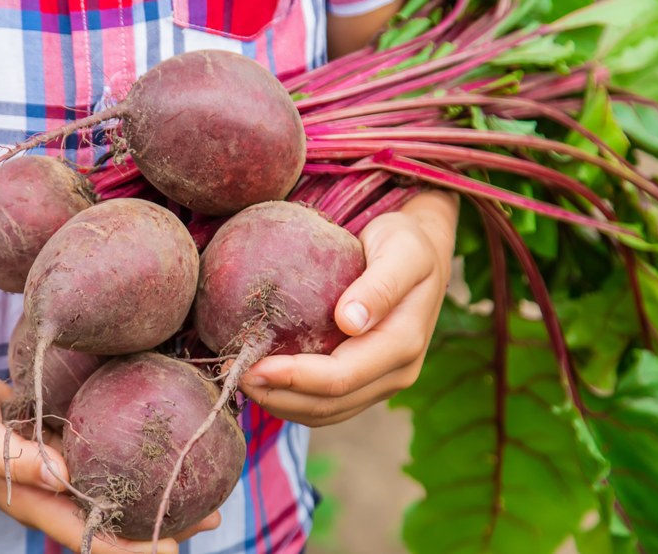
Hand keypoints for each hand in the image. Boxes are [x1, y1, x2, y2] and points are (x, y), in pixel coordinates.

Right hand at [0, 370, 220, 552]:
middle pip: (116, 518)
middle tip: (215, 516)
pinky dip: (135, 454)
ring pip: (118, 487)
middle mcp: (56, 492)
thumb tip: (63, 476)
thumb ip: (17, 458)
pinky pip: (106, 452)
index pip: (92, 535)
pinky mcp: (65, 441)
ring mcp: (62, 469)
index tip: (173, 548)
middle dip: (162, 522)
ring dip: (156, 491)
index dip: (132, 547)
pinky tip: (165, 442)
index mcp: (37, 502)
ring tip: (208, 487)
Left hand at [238, 190, 457, 426]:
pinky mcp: (367, 381)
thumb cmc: (407, 244)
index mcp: (403, 345)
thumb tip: (350, 321)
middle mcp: (396, 373)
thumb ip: (380, 285)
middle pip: (330, 405)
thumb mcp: (401, 251)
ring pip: (327, 413)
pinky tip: (265, 381)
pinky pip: (328, 405)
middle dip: (278, 397)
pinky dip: (293, 400)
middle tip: (234, 377)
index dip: (294, 378)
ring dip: (281, 405)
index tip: (252, 367)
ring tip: (242, 381)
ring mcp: (382, 382)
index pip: (341, 377)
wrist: (423, 253)